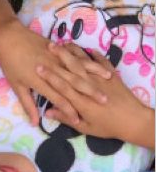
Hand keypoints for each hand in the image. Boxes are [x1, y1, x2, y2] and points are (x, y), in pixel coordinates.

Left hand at [0, 19, 110, 125]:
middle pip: (74, 85)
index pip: (58, 99)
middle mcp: (54, 71)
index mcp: (41, 83)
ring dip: (95, 77)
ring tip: (108, 84)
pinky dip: (92, 63)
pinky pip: (80, 57)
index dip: (68, 111)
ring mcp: (58, 59)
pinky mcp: (61, 50)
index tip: (79, 120)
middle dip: (89, 94)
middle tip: (104, 103)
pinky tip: (102, 67)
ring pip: (81, 70)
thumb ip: (28, 105)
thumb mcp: (17, 87)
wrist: (11, 38)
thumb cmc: (11, 65)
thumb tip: (34, 122)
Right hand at [38, 46, 153, 147]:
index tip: (38, 67)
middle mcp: (88, 85)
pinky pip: (100, 61)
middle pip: (70, 69)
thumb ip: (66, 118)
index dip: (48, 76)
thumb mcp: (85, 128)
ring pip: (83, 62)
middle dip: (58, 58)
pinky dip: (92, 54)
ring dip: (72, 52)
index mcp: (79, 100)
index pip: (60, 85)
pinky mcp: (111, 75)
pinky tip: (86, 48)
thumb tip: (48, 112)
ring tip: (61, 43)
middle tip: (47, 46)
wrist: (133, 119)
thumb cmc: (107, 127)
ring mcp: (100, 78)